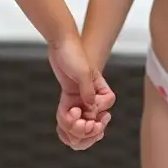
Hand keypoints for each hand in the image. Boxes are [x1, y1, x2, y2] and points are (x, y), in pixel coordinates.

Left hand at [49, 35, 114, 150]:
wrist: (60, 43)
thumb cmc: (74, 53)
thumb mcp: (83, 72)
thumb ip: (88, 91)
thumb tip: (91, 108)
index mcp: (100, 85)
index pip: (107, 103)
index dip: (99, 108)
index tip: (91, 104)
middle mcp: (92, 93)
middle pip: (94, 115)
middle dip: (87, 122)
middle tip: (78, 121)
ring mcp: (80, 96)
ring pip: (81, 118)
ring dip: (75, 124)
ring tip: (69, 119)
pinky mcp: (69, 96)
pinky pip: (69, 114)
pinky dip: (65, 119)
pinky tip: (62, 118)